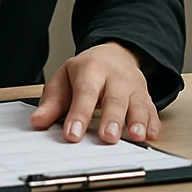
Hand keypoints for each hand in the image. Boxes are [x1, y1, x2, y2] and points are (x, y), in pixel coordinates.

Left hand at [30, 42, 158, 143]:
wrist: (115, 53)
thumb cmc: (87, 70)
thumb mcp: (64, 79)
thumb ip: (52, 102)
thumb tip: (37, 121)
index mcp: (91, 69)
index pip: (85, 93)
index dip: (79, 114)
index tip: (72, 134)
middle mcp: (115, 77)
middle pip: (115, 98)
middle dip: (112, 118)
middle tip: (107, 137)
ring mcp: (133, 86)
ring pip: (138, 103)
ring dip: (138, 120)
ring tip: (136, 136)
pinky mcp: (146, 96)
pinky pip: (152, 109)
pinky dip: (153, 123)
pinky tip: (152, 135)